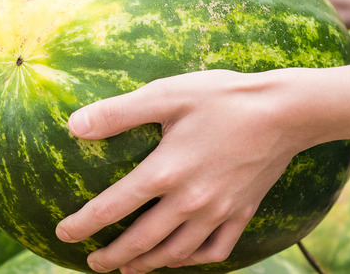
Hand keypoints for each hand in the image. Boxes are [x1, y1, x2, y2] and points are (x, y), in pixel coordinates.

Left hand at [54, 69, 313, 273]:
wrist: (286, 111)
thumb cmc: (223, 98)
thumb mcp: (166, 94)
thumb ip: (118, 113)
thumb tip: (74, 126)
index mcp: (165, 172)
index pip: (112, 208)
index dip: (83, 224)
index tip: (63, 234)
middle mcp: (189, 201)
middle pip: (141, 242)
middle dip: (112, 257)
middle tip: (92, 264)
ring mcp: (218, 212)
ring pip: (175, 253)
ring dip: (147, 264)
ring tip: (129, 269)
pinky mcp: (242, 213)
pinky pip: (214, 251)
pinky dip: (192, 261)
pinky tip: (181, 257)